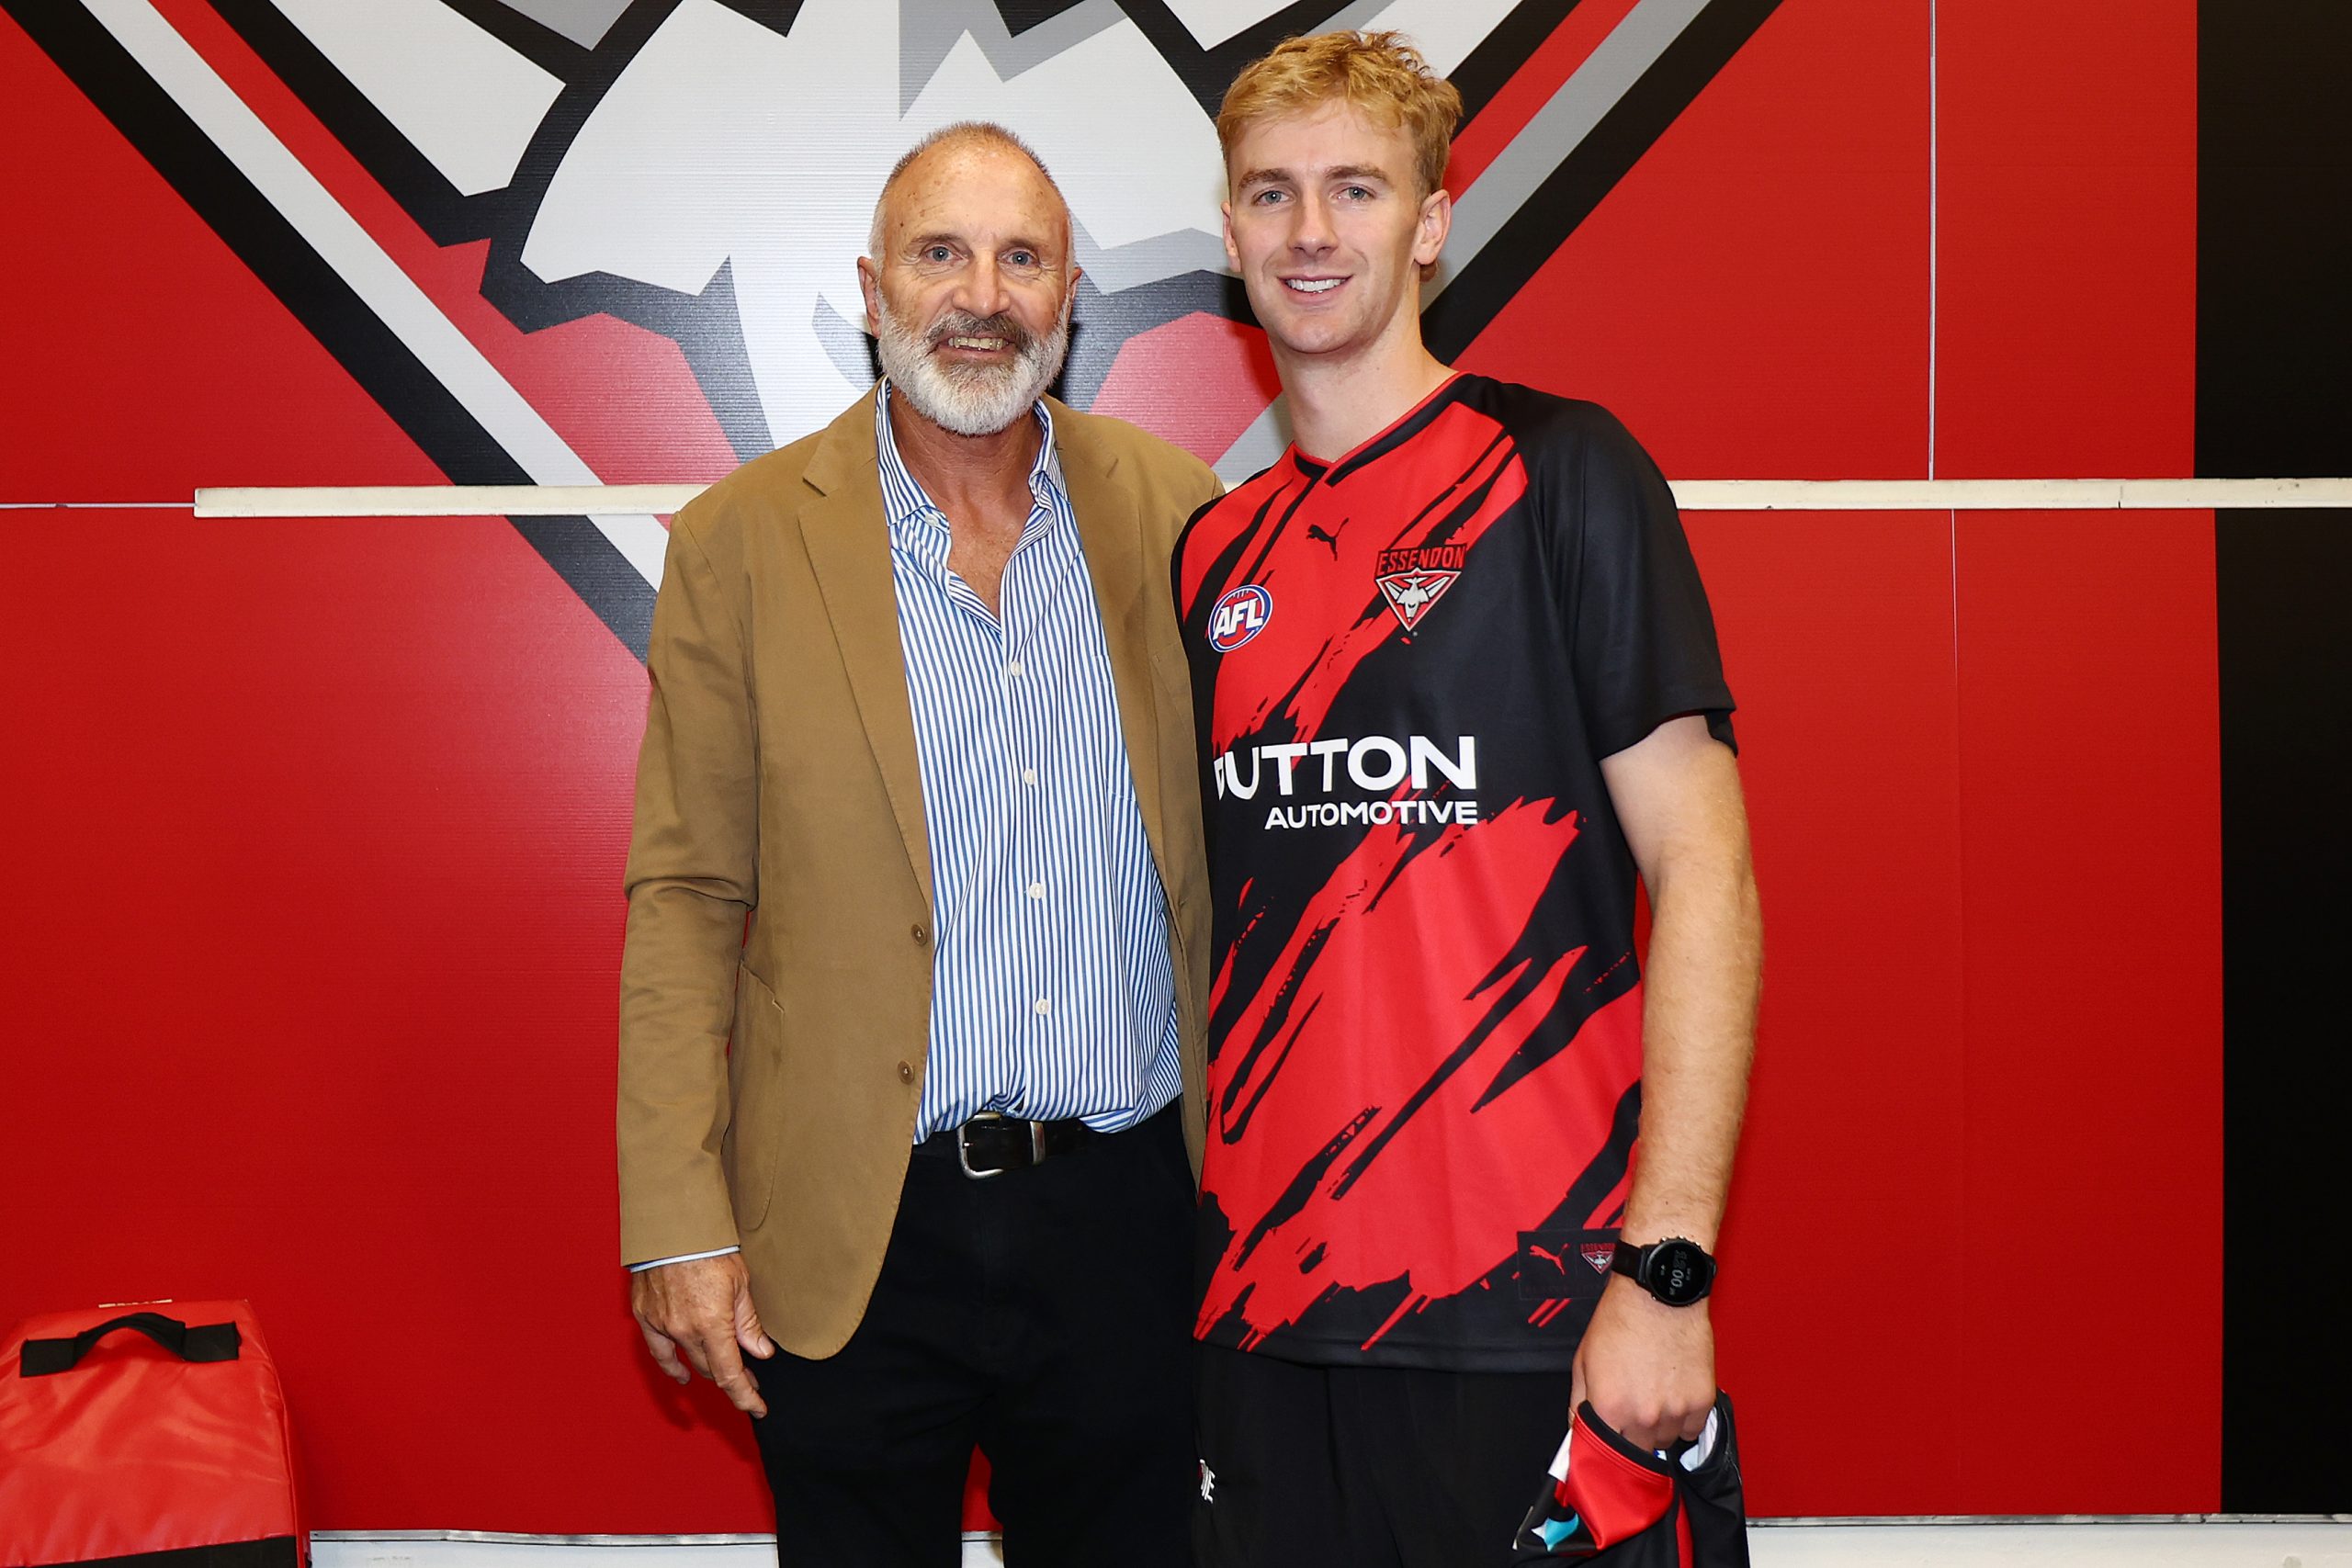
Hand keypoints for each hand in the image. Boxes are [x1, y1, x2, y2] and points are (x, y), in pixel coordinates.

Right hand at [630, 1253, 776, 1416]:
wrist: (672, 1227)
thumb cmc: (709, 1249)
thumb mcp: (740, 1284)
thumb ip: (748, 1323)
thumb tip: (762, 1352)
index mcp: (711, 1324)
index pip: (731, 1374)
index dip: (745, 1397)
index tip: (757, 1408)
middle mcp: (684, 1331)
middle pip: (711, 1368)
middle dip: (733, 1377)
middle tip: (750, 1378)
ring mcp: (662, 1325)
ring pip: (688, 1360)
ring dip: (708, 1369)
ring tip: (725, 1373)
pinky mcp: (646, 1317)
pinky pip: (659, 1352)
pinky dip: (672, 1366)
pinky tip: (682, 1374)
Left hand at [1570, 1275, 1715, 1453]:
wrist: (1657, 1294)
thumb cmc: (1621, 1320)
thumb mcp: (1583, 1360)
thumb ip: (1578, 1404)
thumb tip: (1577, 1432)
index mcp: (1610, 1408)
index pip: (1607, 1456)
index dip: (1608, 1449)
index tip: (1610, 1444)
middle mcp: (1644, 1415)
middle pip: (1639, 1453)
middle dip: (1633, 1436)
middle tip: (1633, 1410)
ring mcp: (1675, 1410)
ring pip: (1666, 1442)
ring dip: (1659, 1428)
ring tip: (1655, 1394)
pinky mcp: (1701, 1401)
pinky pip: (1692, 1430)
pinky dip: (1684, 1419)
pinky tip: (1674, 1394)